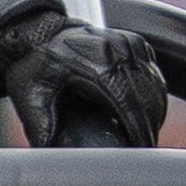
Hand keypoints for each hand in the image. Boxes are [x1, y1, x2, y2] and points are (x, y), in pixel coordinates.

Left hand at [0, 11, 171, 151]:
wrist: (40, 35)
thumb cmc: (36, 66)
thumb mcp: (31, 95)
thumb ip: (40, 123)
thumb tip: (47, 150)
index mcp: (96, 62)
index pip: (129, 100)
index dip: (138, 127)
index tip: (141, 146)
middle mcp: (117, 48)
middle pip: (147, 94)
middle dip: (148, 125)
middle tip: (144, 147)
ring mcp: (128, 43)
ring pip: (154, 85)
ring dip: (154, 112)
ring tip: (146, 135)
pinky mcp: (134, 43)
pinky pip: (154, 73)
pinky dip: (154, 95)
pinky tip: (147, 115)